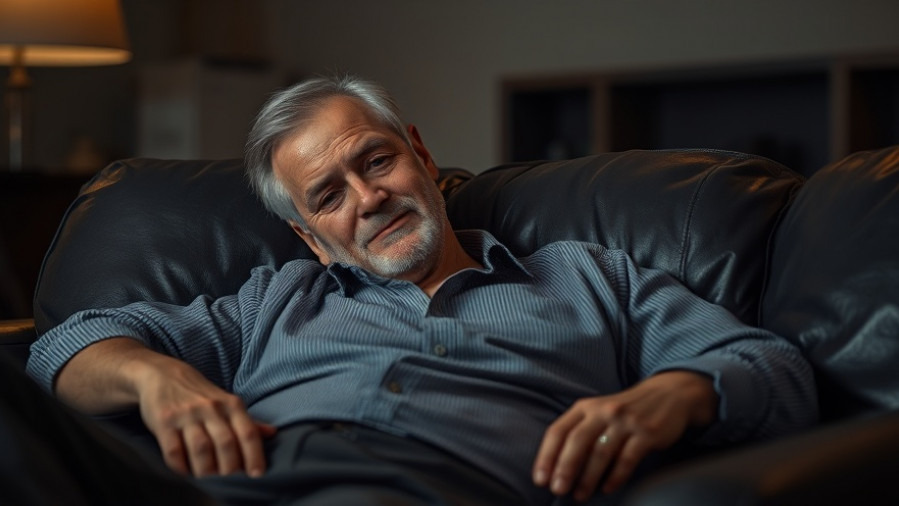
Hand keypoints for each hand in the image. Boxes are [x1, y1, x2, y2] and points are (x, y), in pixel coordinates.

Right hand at [136, 358, 276, 477]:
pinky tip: (185, 470)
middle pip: (226, 443)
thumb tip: (272, 433)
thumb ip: (247, 421)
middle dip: (229, 467)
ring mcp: (186, 414)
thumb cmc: (200, 394)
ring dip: (206, 469)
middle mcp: (210, 408)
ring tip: (206, 474)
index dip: (255, 455)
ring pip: (201, 448)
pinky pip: (173, 450)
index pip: (248, 433)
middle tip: (226, 475)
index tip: (257, 473)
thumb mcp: (227, 402)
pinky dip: (181, 466)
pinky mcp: (163, 421)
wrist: (162, 374)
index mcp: (231, 404)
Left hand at [532, 371, 716, 501]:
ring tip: (580, 496)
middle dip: (564, 468)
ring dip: (588, 478)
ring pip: (601, 453)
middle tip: (557, 489)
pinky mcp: (647, 433)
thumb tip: (557, 468)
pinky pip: (627, 459)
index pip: (558, 430)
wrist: (669, 394)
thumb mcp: (599, 412)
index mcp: (585, 407)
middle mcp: (603, 411)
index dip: (546, 456)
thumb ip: (580, 432)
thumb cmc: (625, 411)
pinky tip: (606, 489)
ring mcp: (626, 421)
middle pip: (577, 441)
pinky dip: (615, 477)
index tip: (540, 479)